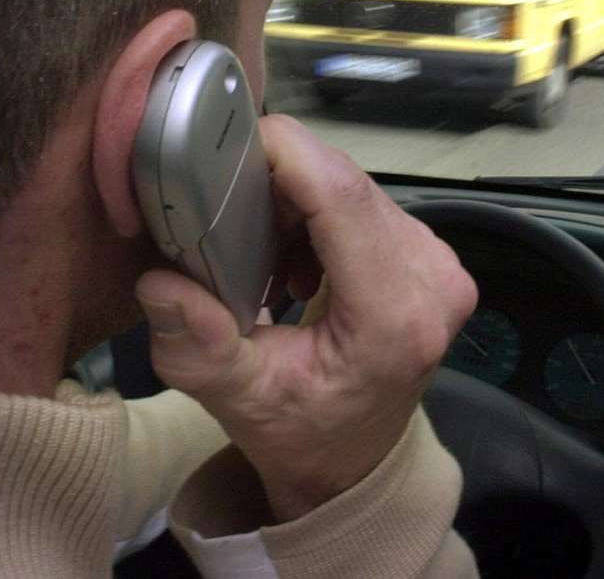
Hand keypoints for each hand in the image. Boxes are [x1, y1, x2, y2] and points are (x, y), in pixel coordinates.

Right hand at [135, 114, 476, 521]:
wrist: (352, 459)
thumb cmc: (300, 434)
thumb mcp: (238, 399)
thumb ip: (200, 343)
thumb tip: (161, 281)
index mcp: (395, 316)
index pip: (342, 196)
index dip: (284, 154)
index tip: (223, 144)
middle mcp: (434, 280)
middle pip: (347, 184)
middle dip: (280, 182)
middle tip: (228, 216)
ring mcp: (442, 264)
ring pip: (356, 188)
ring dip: (300, 201)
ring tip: (263, 252)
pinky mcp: (435, 256)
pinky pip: (370, 203)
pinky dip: (323, 214)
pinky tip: (296, 258)